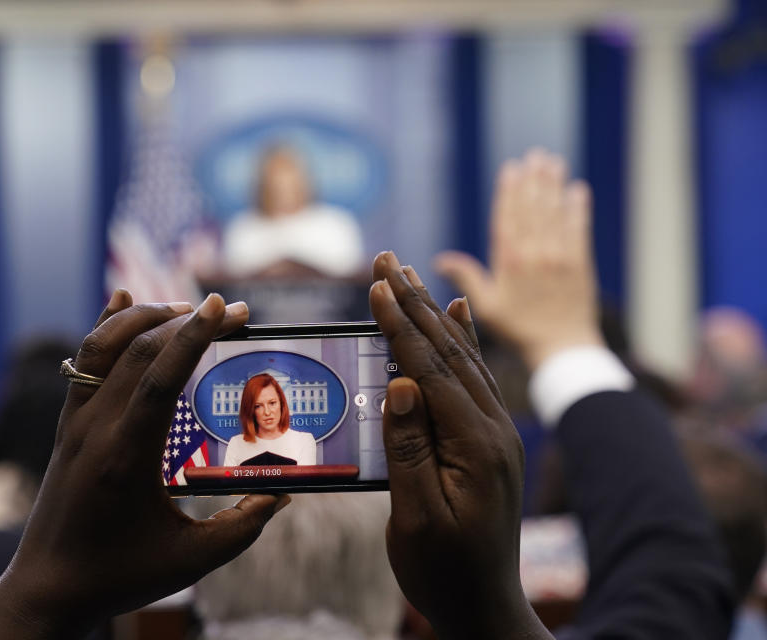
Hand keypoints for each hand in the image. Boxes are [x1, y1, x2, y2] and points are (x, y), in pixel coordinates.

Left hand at [0, 291, 288, 638]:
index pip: (159, 378)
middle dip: (186, 321)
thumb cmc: (119, 577)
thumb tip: (280, 494)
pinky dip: (105, 327)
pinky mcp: (66, 427)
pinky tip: (121, 300)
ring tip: (185, 308)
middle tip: (230, 311)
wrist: (48, 590)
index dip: (193, 337)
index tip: (222, 306)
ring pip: (102, 347)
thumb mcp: (191, 561)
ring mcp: (75, 424)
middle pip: (137, 352)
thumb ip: (242, 527)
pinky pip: (83, 363)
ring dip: (144, 317)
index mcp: (126, 457)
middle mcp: (95, 430)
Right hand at [372, 252, 550, 639]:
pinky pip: (475, 378)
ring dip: (434, 315)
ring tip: (411, 276)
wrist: (485, 607)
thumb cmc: (443, 571)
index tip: (378, 285)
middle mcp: (494, 430)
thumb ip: (409, 450)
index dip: (401, 327)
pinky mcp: (492, 440)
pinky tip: (458, 314)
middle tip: (388, 260)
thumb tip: (402, 383)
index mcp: (475, 446)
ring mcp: (498, 433)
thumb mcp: (416, 519)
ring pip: (464, 359)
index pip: (431, 370)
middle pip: (450, 352)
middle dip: (416, 304)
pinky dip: (463, 341)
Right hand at [434, 149, 601, 369]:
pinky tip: (577, 190)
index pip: (508, 218)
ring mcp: (560, 257)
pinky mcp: (581, 263)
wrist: (561, 348)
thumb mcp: (486, 307)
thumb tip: (439, 260)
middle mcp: (535, 254)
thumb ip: (466, 278)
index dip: (509, 191)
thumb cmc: (518, 330)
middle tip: (534, 156)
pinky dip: (577, 208)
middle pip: (533, 209)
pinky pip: (579, 228)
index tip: (511, 168)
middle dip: (533, 180)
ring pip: (555, 213)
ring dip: (554, 186)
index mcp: (510, 262)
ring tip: (552, 162)